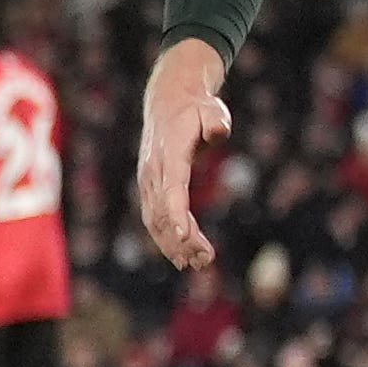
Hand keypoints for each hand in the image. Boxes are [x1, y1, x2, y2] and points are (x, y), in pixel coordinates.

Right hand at [137, 40, 229, 272]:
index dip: (177, 213)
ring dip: (173, 244)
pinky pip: (154, 217)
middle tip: (205, 260)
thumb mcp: (211, 108)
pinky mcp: (149, 187)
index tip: (185, 236)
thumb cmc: (197, 108)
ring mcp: (148, 181)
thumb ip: (216, 121)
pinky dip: (164, 238)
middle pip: (165, 211)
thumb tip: (219, 132)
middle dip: (182, 239)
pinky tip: (180, 256)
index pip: (172, 189)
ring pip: (156, 220)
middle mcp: (153, 171)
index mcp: (169, 154)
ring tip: (196, 265)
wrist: (168, 101)